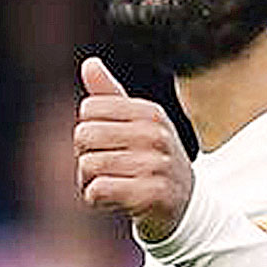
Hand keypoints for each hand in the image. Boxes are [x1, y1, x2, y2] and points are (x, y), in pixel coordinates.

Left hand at [75, 57, 193, 241]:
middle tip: (109, 167)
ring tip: (114, 183)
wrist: (183, 203)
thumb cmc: (150, 158)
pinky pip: (97, 190)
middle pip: (84, 135)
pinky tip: (115, 200)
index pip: (89, 109)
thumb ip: (109, 94)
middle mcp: (155, 134)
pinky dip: (97, 199)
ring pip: (88, 165)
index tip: (110, 143)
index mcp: (150, 112)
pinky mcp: (150, 195)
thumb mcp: (136, 123)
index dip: (90, 129)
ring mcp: (155, 164)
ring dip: (91, 181)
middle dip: (86, 156)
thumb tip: (89, 62)